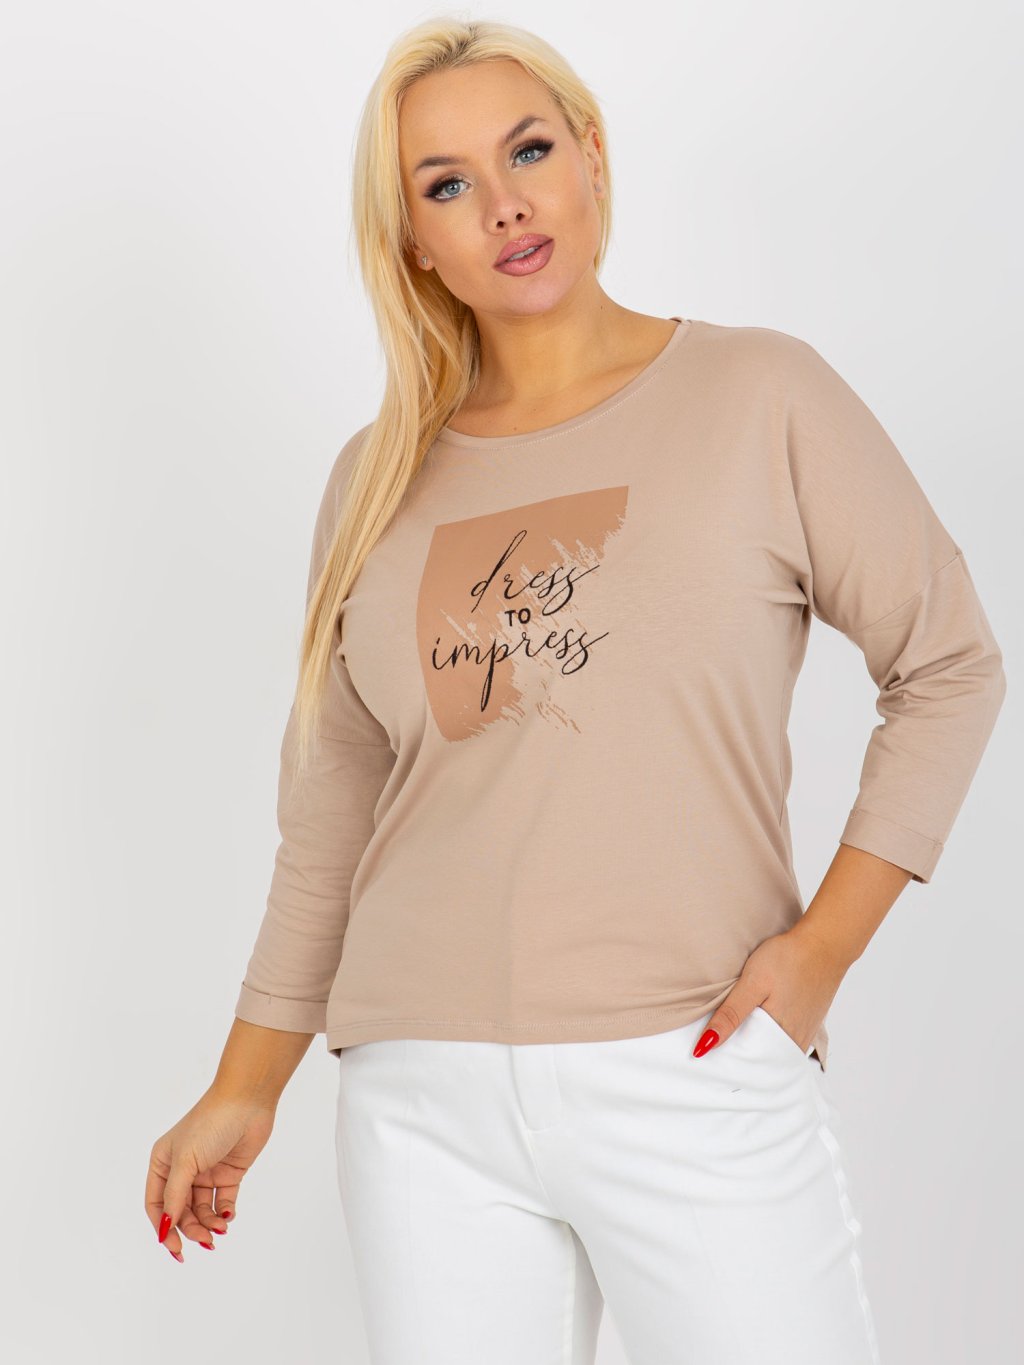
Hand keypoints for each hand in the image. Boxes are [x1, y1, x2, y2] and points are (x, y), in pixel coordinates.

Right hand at [145, 1090, 275, 1260]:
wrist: (248, 1101)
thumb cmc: (210, 1124)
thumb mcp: (186, 1160)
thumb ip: (175, 1196)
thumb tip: (164, 1228)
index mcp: (163, 1162)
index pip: (156, 1204)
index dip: (163, 1228)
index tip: (175, 1248)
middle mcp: (182, 1169)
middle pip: (181, 1211)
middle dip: (191, 1229)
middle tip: (206, 1241)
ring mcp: (206, 1171)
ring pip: (202, 1210)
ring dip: (209, 1223)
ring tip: (221, 1228)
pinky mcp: (229, 1173)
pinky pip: (223, 1201)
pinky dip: (224, 1213)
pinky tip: (228, 1216)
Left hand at [692, 923, 848, 1057]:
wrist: (823, 942)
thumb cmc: (788, 959)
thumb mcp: (752, 983)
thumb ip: (731, 1015)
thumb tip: (706, 1046)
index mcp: (781, 1037)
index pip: (750, 1064)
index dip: (729, 1061)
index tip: (708, 1055)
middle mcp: (796, 1041)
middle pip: (764, 1060)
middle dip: (742, 1056)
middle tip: (716, 1046)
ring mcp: (806, 1032)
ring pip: (776, 1050)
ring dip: (758, 1046)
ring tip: (735, 1034)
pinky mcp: (810, 1021)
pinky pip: (788, 1039)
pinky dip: (772, 1037)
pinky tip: (762, 1023)